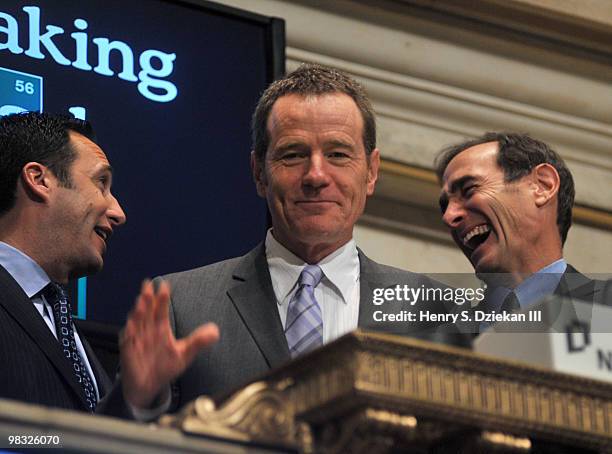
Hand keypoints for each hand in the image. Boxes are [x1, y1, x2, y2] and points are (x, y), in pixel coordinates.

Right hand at [119, 279, 218, 408]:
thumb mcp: (185, 354)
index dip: (163, 298)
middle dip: (148, 299)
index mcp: (161, 328)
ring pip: (137, 322)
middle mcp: (148, 330)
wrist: (148, 387)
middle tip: (148, 285)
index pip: (162, 310)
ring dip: (138, 312)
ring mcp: (137, 339)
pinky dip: (130, 332)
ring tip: (141, 301)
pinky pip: (128, 340)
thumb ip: (198, 342)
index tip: (164, 286)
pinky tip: (131, 325)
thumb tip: (216, 331)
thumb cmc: (165, 367)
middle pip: (148, 311)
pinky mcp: (129, 351)